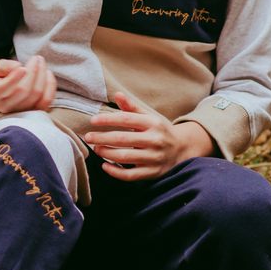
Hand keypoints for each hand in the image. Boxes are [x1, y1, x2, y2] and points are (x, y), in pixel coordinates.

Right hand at [0, 55, 56, 114]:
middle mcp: (6, 106)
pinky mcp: (34, 112)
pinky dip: (50, 85)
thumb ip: (5, 66)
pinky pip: (46, 100)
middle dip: (33, 72)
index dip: (14, 78)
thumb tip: (17, 66)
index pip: (3, 89)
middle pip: (23, 90)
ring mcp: (21, 111)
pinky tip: (48, 73)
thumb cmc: (1, 78)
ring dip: (42, 76)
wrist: (6, 94)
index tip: (21, 66)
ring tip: (41, 62)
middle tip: (36, 58)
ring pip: (36, 95)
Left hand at [83, 92, 213, 180]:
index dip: (108, 119)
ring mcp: (154, 157)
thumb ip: (132, 108)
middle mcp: (155, 140)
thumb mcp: (149, 117)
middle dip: (102, 138)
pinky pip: (131, 175)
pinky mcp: (153, 172)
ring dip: (107, 153)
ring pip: (125, 157)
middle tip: (87, 137)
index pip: (126, 119)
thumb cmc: (159, 131)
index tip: (93, 121)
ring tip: (96, 149)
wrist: (182, 149)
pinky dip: (116, 172)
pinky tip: (105, 166)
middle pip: (123, 139)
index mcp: (153, 123)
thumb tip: (117, 94)